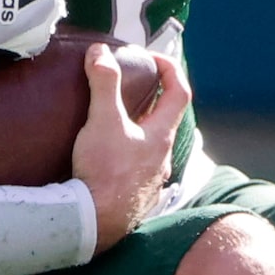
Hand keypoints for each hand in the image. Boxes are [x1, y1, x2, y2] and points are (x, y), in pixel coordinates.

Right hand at [70, 45, 190, 252]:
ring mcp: (151, 179)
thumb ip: (104, 83)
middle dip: (152, 99)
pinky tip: (109, 157)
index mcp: (160, 135)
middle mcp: (162, 157)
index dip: (170, 70)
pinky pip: (139, 168)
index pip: (179, 93)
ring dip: (139, 129)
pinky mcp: (135, 195)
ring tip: (115, 121)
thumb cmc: (105, 172)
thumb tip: (100, 52)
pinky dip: (128, 154)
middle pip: (166, 120)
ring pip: (152, 146)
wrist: (95, 222)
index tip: (151, 59)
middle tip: (130, 87)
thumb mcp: (103, 120)